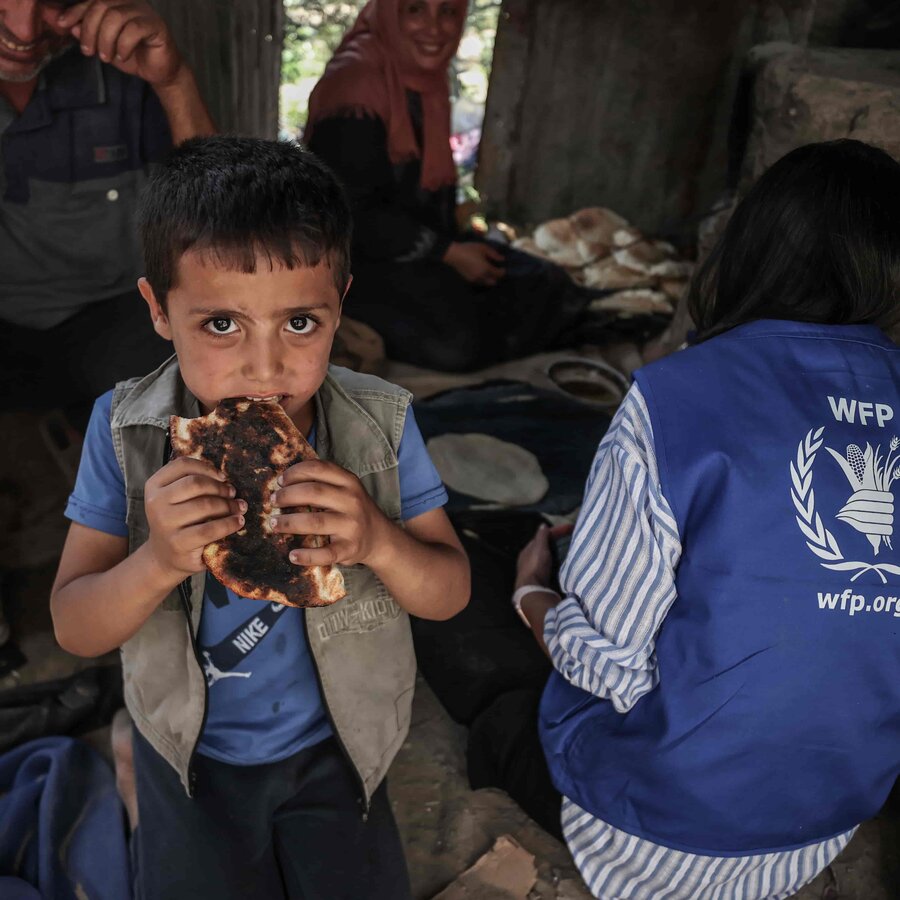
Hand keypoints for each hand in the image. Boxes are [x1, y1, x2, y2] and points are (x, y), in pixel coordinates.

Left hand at [57, 1, 183, 87]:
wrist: (158, 71)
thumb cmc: (131, 55)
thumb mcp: (102, 45)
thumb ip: (84, 32)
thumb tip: (61, 23)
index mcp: (115, 2)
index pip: (91, 1)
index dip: (74, 11)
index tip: (61, 24)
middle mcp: (129, 1)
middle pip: (101, 6)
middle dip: (90, 30)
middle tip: (89, 52)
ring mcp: (144, 11)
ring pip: (116, 17)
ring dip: (106, 40)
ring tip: (106, 57)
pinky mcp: (156, 25)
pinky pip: (134, 29)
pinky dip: (124, 45)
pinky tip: (123, 56)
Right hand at [143, 457, 244, 579]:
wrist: (165, 557)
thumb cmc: (178, 522)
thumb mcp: (177, 499)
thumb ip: (192, 484)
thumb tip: (226, 478)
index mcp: (154, 485)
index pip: (182, 465)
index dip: (207, 468)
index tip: (223, 476)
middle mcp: (155, 502)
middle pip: (196, 483)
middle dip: (220, 487)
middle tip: (233, 494)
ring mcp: (165, 523)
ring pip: (205, 505)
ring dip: (228, 505)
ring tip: (239, 507)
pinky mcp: (178, 543)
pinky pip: (210, 529)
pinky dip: (229, 523)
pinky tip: (238, 522)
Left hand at [270, 460, 391, 567]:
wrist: (379, 538)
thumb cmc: (353, 510)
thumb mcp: (346, 489)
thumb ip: (323, 482)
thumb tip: (283, 482)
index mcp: (349, 482)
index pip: (318, 469)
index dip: (295, 473)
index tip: (280, 481)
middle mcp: (352, 501)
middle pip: (313, 492)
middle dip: (287, 496)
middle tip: (273, 501)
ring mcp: (351, 525)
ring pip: (315, 522)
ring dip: (289, 522)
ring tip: (274, 524)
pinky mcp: (349, 549)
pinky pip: (325, 553)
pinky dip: (306, 556)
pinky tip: (292, 555)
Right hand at [443, 242, 505, 285]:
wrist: (454, 254)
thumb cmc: (469, 249)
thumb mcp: (483, 248)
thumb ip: (494, 254)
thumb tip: (502, 259)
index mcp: (486, 269)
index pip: (499, 274)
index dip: (502, 271)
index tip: (503, 267)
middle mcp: (482, 277)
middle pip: (493, 282)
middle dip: (496, 277)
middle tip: (496, 270)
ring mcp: (475, 279)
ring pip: (486, 283)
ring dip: (489, 279)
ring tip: (488, 271)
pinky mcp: (469, 280)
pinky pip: (479, 282)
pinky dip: (482, 279)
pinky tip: (481, 272)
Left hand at [515, 523, 573, 589]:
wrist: (533, 591)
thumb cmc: (535, 566)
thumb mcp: (539, 548)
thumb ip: (541, 536)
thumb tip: (543, 525)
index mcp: (528, 550)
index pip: (543, 536)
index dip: (557, 531)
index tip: (571, 528)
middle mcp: (530, 559)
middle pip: (545, 547)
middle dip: (557, 542)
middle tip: (572, 538)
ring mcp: (536, 570)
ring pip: (549, 557)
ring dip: (558, 552)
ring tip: (572, 549)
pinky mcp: (542, 579)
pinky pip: (552, 566)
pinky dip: (558, 562)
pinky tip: (565, 563)